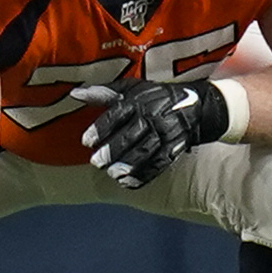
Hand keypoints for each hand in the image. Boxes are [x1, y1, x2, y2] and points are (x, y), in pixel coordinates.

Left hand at [72, 79, 229, 188]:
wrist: (197, 106)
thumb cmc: (156, 97)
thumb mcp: (131, 89)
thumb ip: (103, 93)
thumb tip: (74, 93)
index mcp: (139, 100)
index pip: (118, 113)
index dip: (101, 127)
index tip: (86, 141)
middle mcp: (154, 114)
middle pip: (132, 133)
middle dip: (114, 149)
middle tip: (96, 162)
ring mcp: (167, 132)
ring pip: (147, 150)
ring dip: (129, 164)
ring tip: (112, 174)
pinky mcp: (176, 147)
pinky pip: (160, 162)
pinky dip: (144, 174)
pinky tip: (128, 183)